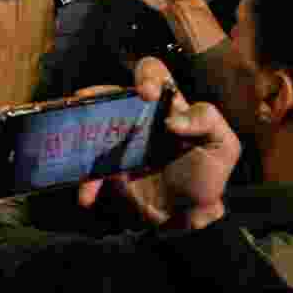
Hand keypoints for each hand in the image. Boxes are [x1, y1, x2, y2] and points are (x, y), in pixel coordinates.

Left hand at [0, 0, 64, 107]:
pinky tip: (12, 24)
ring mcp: (10, 2)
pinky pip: (6, 5)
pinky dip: (9, 12)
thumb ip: (49, 10)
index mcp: (43, 2)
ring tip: (21, 22)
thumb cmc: (37, 49)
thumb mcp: (51, 28)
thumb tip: (49, 1)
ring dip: (19, 4)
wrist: (17, 62)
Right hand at [78, 58, 239, 229]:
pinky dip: (87, 180)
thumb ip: (207, 121)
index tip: (146, 94)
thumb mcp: (223, 146)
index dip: (146, 75)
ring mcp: (121, 142)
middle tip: (86, 97)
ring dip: (79, 128)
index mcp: (166, 107)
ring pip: (94, 125)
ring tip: (69, 138)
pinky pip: (91, 167)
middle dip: (98, 93)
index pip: (154, 74)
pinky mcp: (109, 168)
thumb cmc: (207, 176)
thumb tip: (172, 119)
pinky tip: (87, 195)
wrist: (189, 218)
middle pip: (113, 93)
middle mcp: (139, 118)